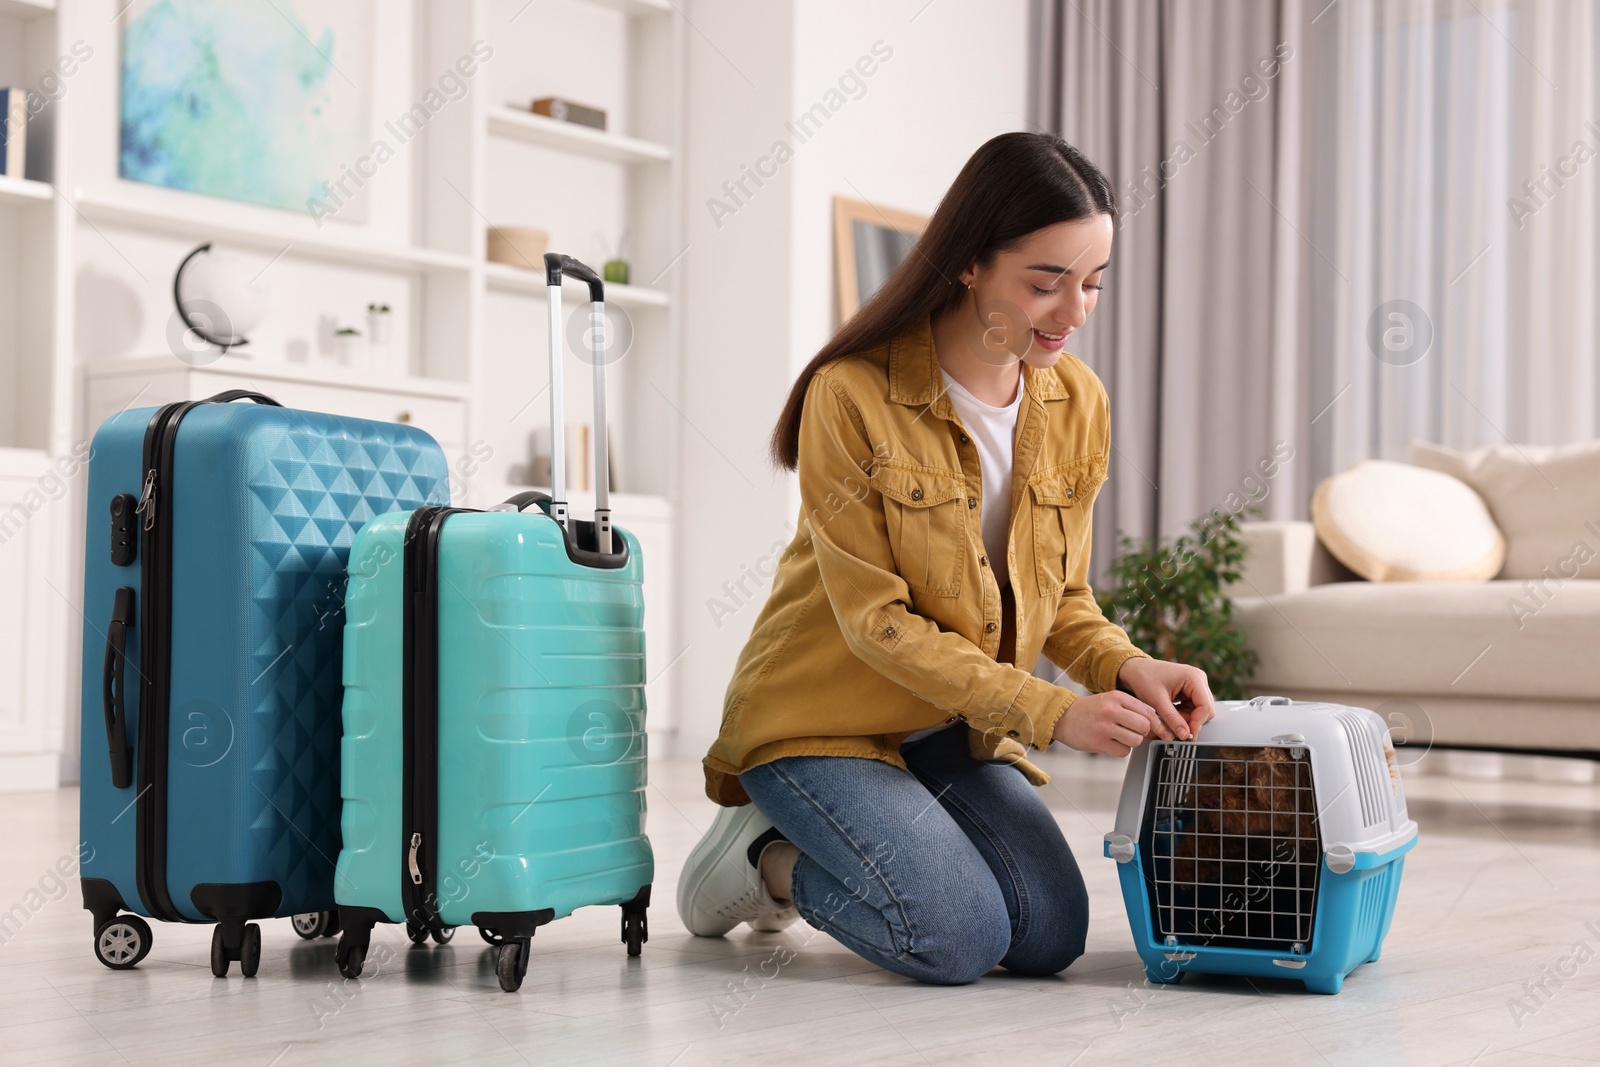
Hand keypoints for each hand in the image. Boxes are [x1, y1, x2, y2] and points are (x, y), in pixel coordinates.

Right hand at [1052, 690, 1166, 756]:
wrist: (1062, 717)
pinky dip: (1120, 750)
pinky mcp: (1098, 742)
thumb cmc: (1090, 710)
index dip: (1154, 723)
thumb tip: (1157, 727)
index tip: (1151, 728)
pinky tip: (1111, 743)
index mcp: (1117, 697)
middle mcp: (1111, 710)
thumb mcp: (1111, 702)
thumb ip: (1132, 710)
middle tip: (1132, 731)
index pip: (1148, 711)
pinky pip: (1123, 751)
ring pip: (1136, 740)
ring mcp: (1104, 727)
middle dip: (1142, 732)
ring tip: (1120, 737)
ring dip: (1131, 742)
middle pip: (1144, 726)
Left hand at [1116, 656, 1215, 740]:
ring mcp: (1195, 685)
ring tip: (1168, 719)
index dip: (1197, 723)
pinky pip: (1192, 709)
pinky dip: (1182, 715)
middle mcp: (1198, 679)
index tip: (1188, 736)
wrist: (1135, 670)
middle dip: (1191, 721)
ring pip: (1199, 711)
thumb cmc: (1144, 677)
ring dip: (1185, 719)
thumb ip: (1172, 719)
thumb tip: (1184, 735)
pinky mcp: (1189, 691)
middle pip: (1205, 710)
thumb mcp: (1157, 700)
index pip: (1205, 706)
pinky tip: (1169, 714)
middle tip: (1176, 729)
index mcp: (1194, 677)